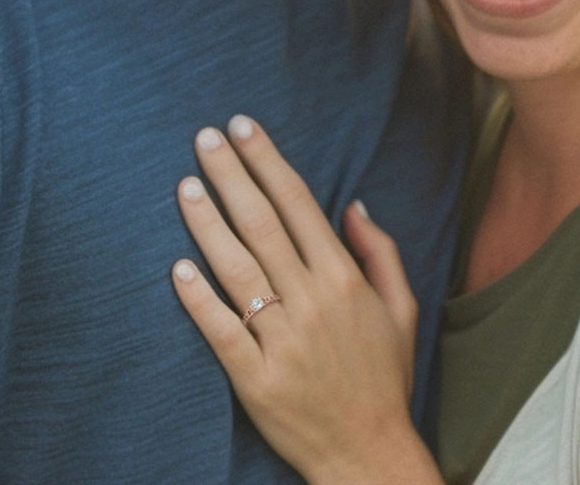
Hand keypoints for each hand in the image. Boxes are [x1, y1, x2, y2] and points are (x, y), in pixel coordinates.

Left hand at [171, 116, 441, 484]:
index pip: (299, 205)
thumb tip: (354, 203)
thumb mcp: (402, 309)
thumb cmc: (384, 376)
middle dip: (231, 176)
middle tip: (204, 138)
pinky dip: (198, 299)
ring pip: (238, 270)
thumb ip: (378, 252)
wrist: (370, 455)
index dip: (268, 162)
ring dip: (207, 224)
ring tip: (184, 186)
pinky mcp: (256, 379)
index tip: (243, 127)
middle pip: (263, 225)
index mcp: (344, 280)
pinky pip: (221, 331)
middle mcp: (312, 302)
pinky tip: (177, 267)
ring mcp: (283, 341)